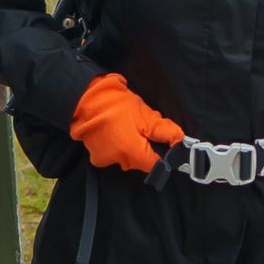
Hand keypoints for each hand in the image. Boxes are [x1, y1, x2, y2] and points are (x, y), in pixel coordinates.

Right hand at [67, 71, 182, 174]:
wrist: (84, 98)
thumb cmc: (115, 104)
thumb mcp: (144, 115)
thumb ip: (164, 131)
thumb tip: (180, 140)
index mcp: (131, 153)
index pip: (155, 165)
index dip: (161, 155)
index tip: (161, 144)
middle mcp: (118, 161)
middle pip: (140, 162)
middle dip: (143, 147)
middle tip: (139, 128)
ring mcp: (104, 159)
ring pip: (126, 158)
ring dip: (129, 146)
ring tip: (124, 127)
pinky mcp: (95, 156)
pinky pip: (113, 155)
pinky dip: (116, 146)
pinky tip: (114, 130)